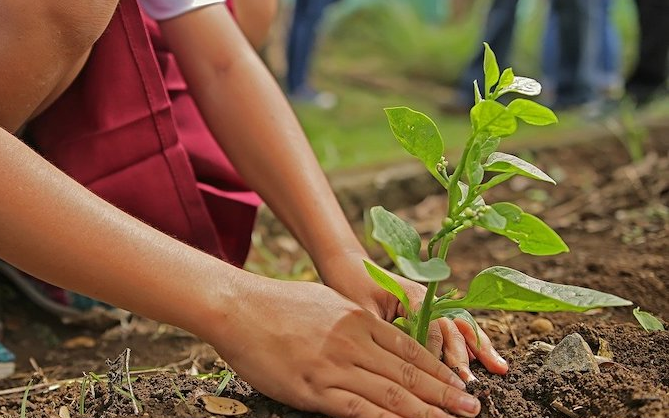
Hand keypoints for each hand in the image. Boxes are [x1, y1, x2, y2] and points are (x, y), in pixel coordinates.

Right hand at [209, 280, 482, 417]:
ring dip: (427, 411)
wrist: (237, 307)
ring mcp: (335, 367)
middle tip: (473, 408)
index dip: (439, 369)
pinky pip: (359, 410)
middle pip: (409, 373)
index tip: (460, 384)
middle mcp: (354, 342)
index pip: (410, 349)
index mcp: (358, 320)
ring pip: (392, 395)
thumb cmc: (276, 304)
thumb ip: (353, 322)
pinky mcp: (315, 389)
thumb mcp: (325, 302)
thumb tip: (373, 335)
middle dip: (445, 394)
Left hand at [319, 252, 508, 381]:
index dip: (436, 354)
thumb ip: (382, 331)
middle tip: (469, 383)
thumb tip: (396, 361)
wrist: (348, 266)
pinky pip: (455, 328)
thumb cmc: (351, 286)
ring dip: (479, 348)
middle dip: (462, 356)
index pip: (432, 328)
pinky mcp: (429, 311)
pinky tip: (489, 359)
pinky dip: (472, 343)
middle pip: (451, 328)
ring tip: (499, 368)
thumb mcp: (361, 311)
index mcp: (412, 295)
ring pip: (460, 327)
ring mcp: (432, 304)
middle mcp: (428, 299)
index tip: (440, 378)